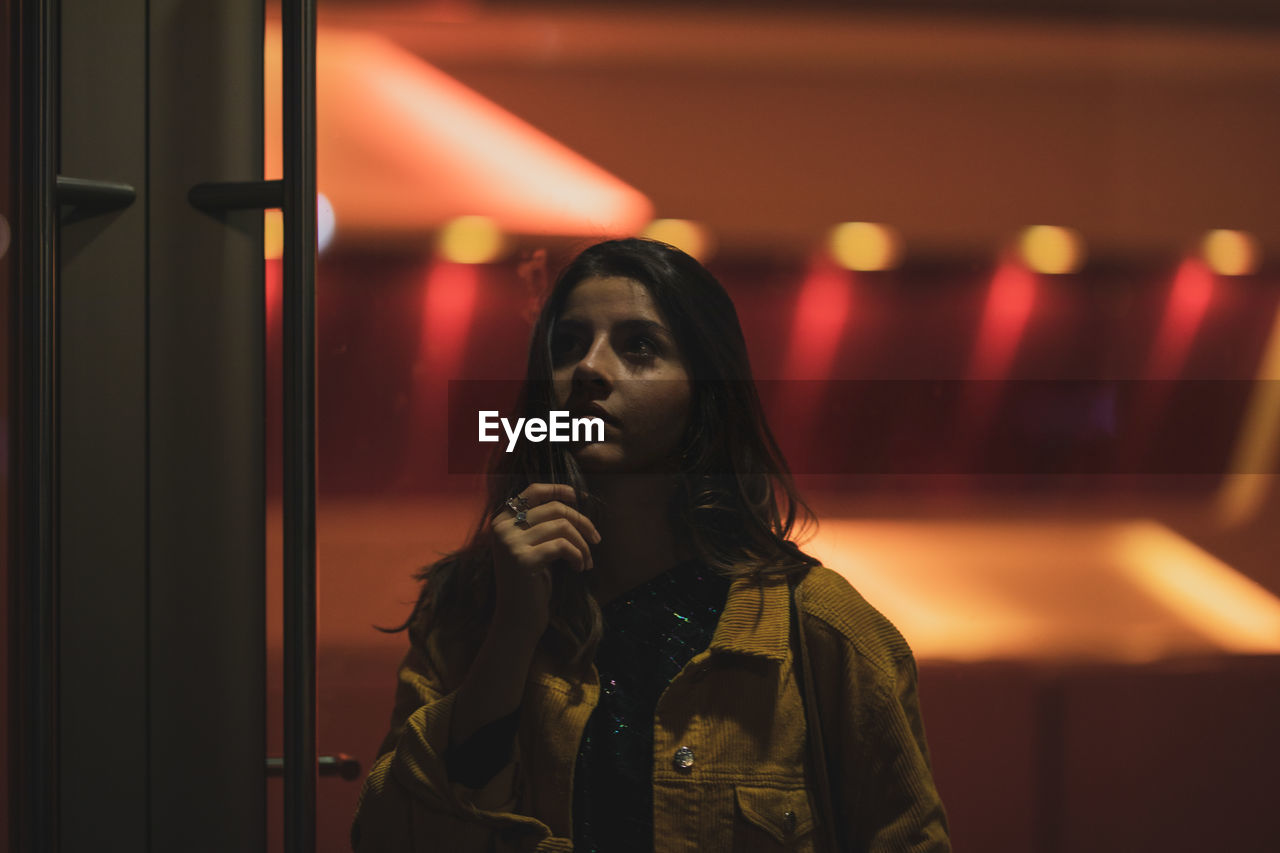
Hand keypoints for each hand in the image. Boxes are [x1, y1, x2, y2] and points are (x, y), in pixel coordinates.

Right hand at [489, 483, 601, 639]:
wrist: (517, 618)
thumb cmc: (531, 582)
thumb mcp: (533, 546)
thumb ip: (542, 524)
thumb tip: (573, 502)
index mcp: (502, 520)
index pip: (534, 490)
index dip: (560, 489)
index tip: (582, 498)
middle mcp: (503, 527)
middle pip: (554, 508)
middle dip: (582, 522)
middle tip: (596, 539)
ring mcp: (511, 543)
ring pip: (562, 526)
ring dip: (582, 544)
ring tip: (587, 560)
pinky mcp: (523, 559)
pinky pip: (562, 546)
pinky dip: (578, 556)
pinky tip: (580, 568)